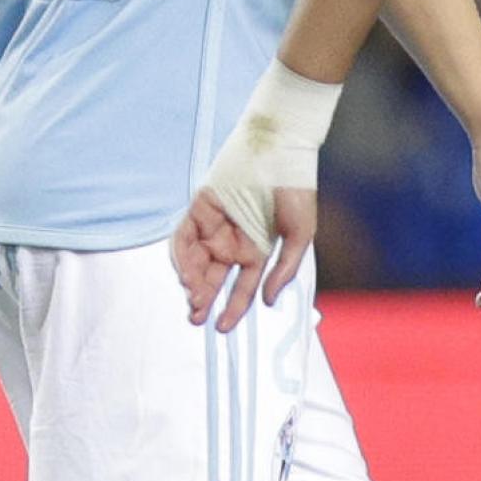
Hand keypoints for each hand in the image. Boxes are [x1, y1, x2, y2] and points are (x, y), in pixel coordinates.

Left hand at [171, 186, 314, 332]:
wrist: (281, 152)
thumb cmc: (296, 192)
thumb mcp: (299, 237)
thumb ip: (283, 270)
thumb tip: (267, 301)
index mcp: (256, 251)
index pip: (240, 287)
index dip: (231, 308)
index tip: (222, 328)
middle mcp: (233, 241)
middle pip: (212, 277)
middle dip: (202, 299)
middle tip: (195, 317)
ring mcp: (215, 225)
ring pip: (195, 260)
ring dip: (192, 281)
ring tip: (194, 298)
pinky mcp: (199, 208)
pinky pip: (184, 236)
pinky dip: (181, 256)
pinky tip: (186, 274)